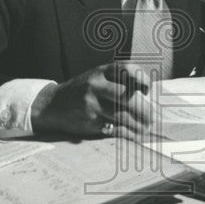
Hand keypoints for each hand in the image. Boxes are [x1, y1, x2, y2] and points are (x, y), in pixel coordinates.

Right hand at [30, 62, 153, 139]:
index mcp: (101, 71)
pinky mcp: (89, 120)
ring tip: (144, 129)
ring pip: (122, 115)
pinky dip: (126, 132)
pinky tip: (132, 134)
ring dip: (137, 124)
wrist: (53, 105)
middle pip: (127, 96)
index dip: (141, 78)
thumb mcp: (97, 78)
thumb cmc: (82, 91)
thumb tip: (145, 96)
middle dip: (143, 109)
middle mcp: (96, 84)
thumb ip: (117, 82)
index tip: (146, 89)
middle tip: (151, 118)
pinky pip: (113, 127)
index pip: (127, 69)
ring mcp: (91, 103)